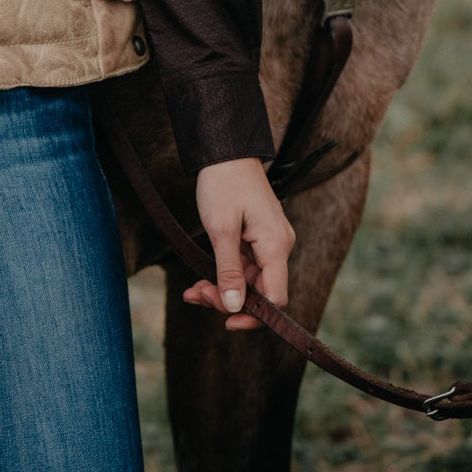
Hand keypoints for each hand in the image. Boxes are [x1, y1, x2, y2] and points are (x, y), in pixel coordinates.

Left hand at [182, 158, 295, 331]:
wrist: (225, 150)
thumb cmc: (223, 184)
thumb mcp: (221, 230)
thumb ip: (228, 271)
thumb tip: (233, 307)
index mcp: (276, 246)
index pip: (276, 298)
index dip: (253, 316)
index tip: (226, 321)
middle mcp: (279, 247)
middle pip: (260, 291)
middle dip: (229, 300)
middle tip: (196, 295)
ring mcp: (269, 241)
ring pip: (249, 280)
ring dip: (222, 288)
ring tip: (192, 291)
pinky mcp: (258, 236)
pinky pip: (244, 265)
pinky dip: (224, 273)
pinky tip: (201, 280)